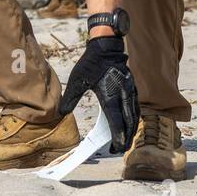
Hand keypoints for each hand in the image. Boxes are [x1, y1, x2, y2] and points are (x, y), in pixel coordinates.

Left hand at [58, 35, 138, 153]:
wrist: (107, 45)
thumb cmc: (91, 63)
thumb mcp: (77, 80)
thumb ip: (70, 98)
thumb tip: (61, 113)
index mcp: (110, 95)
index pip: (116, 121)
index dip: (117, 136)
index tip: (115, 147)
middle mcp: (123, 95)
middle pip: (129, 122)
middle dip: (126, 138)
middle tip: (119, 150)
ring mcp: (130, 91)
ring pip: (135, 116)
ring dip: (131, 130)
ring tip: (125, 141)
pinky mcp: (132, 88)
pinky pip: (135, 107)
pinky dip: (133, 119)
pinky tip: (129, 124)